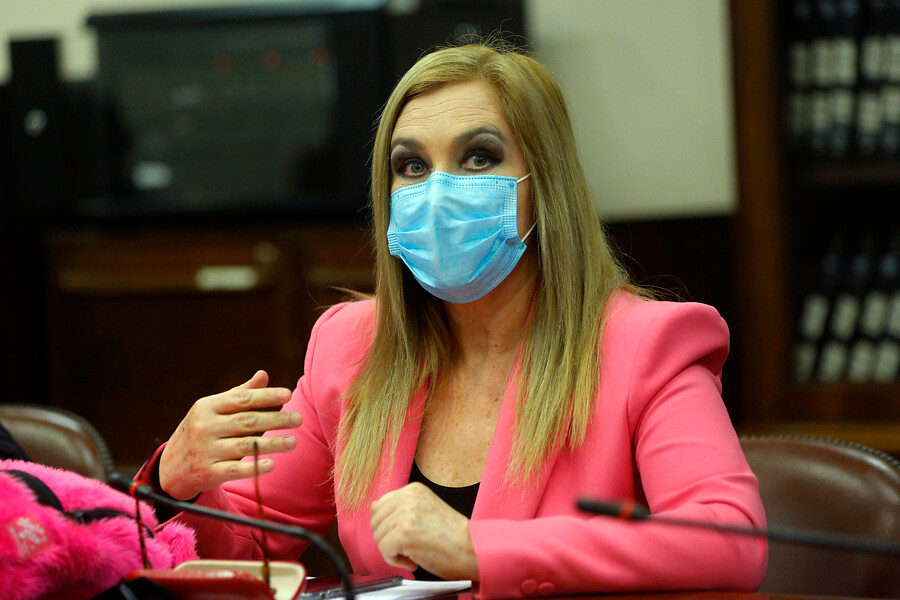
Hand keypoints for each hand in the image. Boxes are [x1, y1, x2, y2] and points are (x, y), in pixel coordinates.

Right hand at [159, 370, 300, 499]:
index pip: (241, 399)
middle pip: (247, 421)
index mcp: (208, 407)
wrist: (170, 469)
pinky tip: (272, 464)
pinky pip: (235, 470)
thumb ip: (240, 394)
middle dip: (275, 419)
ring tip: (293, 442)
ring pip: (245, 445)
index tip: (288, 394)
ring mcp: (206, 451)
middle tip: (298, 419)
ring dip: (272, 444)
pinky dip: (254, 467)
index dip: (265, 396)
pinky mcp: (208, 473)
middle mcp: (205, 427)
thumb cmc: (201, 432)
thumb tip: (263, 375)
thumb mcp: (213, 410)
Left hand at [370, 482, 478, 579]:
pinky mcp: (404, 533)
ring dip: (392, 551)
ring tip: (412, 553)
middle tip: (406, 547)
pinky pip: (384, 550)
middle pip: (375, 522)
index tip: (401, 535)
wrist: (471, 549)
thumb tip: (376, 513)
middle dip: (387, 539)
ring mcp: (405, 515)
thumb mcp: (425, 509)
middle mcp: (407, 497)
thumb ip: (402, 508)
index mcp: (413, 490)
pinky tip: (412, 560)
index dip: (386, 525)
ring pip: (378, 538)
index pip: (379, 506)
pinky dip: (395, 560)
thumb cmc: (452, 536)